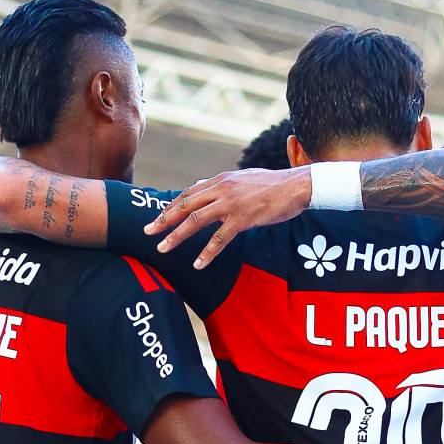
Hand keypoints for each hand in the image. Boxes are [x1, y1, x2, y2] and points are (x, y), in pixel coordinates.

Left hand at [147, 167, 312, 267]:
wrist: (296, 185)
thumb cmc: (272, 185)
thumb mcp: (243, 179)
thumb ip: (223, 185)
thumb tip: (204, 188)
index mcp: (220, 179)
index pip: (188, 193)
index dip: (170, 206)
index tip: (157, 217)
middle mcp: (221, 188)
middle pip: (185, 205)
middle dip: (163, 219)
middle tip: (147, 232)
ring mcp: (231, 203)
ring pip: (196, 220)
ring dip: (176, 235)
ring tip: (162, 248)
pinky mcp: (243, 218)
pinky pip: (220, 239)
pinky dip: (207, 252)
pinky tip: (198, 264)